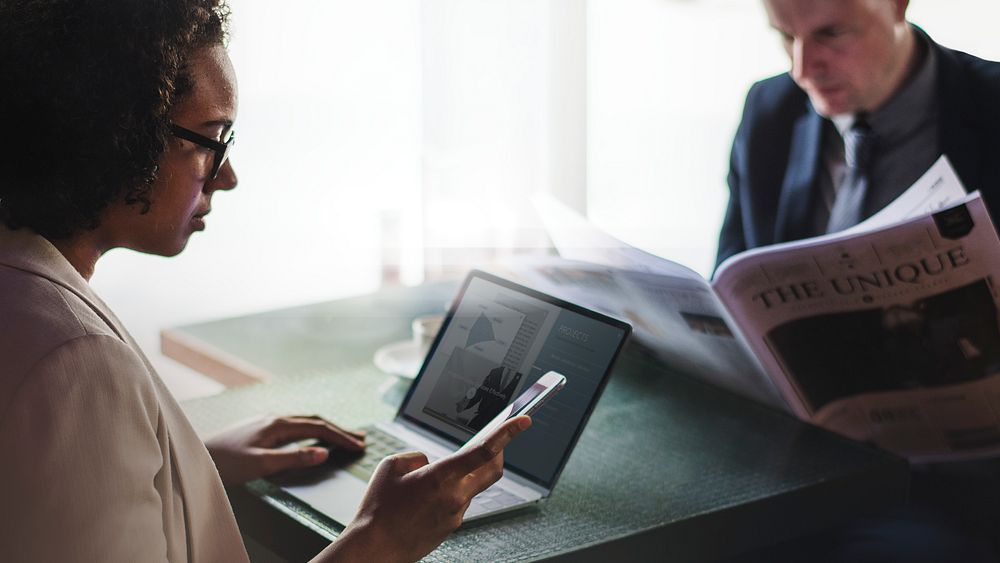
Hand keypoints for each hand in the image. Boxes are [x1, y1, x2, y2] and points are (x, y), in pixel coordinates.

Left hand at [204, 415, 365, 485]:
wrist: (196, 457)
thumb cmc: (225, 463)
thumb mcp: (261, 464)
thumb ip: (293, 458)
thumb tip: (322, 453)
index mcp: (278, 424)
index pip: (318, 428)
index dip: (340, 437)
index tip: (358, 446)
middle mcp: (274, 418)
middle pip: (315, 421)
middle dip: (339, 430)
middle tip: (360, 439)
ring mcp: (266, 421)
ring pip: (304, 422)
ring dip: (326, 429)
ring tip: (342, 437)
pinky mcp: (260, 428)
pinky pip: (294, 426)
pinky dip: (311, 431)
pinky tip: (311, 437)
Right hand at [319, 415, 530, 562]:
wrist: (374, 549)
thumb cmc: (378, 510)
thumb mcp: (391, 467)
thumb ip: (416, 457)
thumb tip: (429, 462)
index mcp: (442, 477)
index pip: (484, 450)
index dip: (508, 432)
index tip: (524, 420)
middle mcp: (455, 497)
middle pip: (493, 470)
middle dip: (499, 452)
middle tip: (496, 441)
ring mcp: (456, 515)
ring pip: (471, 487)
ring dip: (461, 476)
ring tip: (426, 482)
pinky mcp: (451, 527)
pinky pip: (457, 503)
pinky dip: (448, 493)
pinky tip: (423, 500)